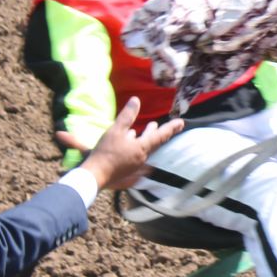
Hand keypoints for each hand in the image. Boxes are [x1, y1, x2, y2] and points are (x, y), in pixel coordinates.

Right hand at [59, 97, 184, 189]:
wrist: (95, 176)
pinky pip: (136, 154)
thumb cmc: (106, 152)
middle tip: (165, 126)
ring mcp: (135, 165)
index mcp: (142, 148)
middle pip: (154, 143)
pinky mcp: (127, 169)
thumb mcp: (116, 131)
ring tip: (147, 129)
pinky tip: (130, 140)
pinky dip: (137, 145)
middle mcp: (142, 158)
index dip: (171, 128)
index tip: (181, 123)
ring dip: (147, 137)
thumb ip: (127, 116)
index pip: (161, 136)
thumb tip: (136, 100)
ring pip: (144, 148)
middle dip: (159, 132)